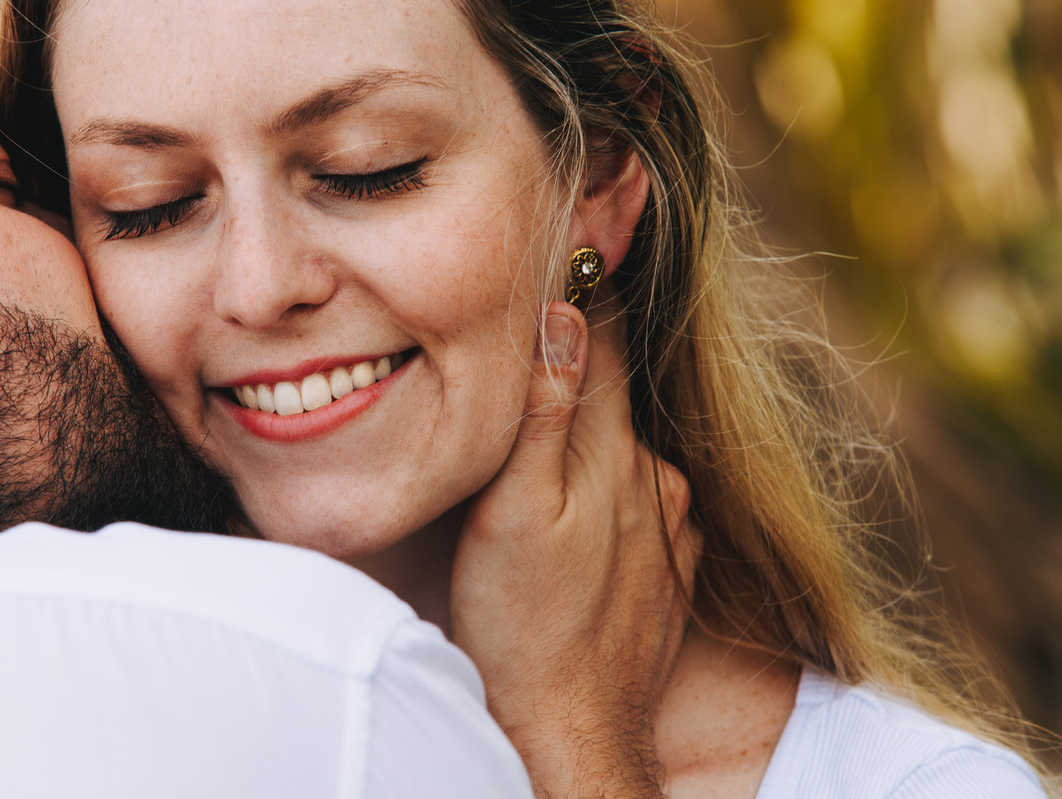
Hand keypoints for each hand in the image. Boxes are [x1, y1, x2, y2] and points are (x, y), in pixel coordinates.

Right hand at [453, 301, 700, 797]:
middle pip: (621, 386)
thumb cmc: (523, 622)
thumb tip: (563, 315)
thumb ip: (545, 414)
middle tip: (565, 292)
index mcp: (611, 452)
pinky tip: (589, 497)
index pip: (604, 339)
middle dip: (593, 342)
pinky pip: (646, 496)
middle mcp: (654, 477)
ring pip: (632, 443)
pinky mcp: (669, 564)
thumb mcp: (514, 511)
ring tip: (562, 410)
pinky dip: (618, 478)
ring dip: (603, 418)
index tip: (587, 218)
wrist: (575, 728)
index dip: (591, 281)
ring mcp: (669, 524)